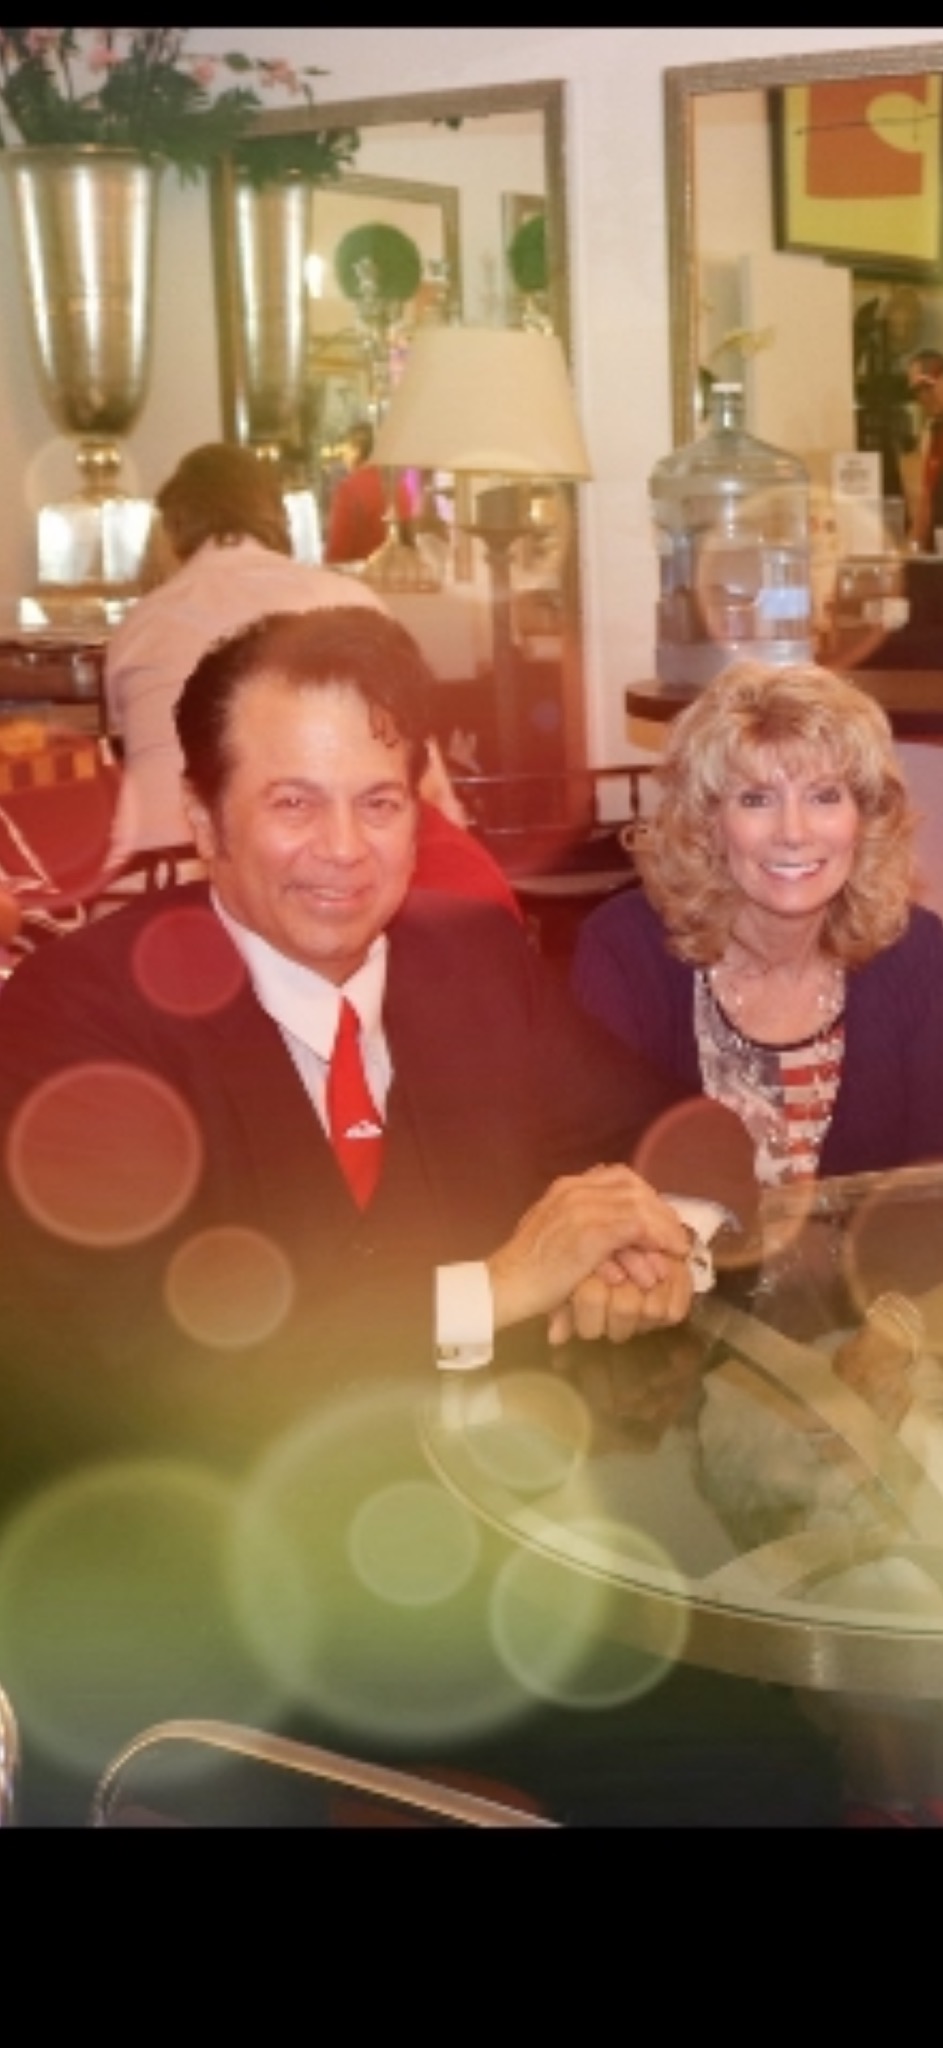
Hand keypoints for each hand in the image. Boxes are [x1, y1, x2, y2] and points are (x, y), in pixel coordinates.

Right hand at [487, 1163, 691, 1336]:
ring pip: (639, 1204)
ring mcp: (582, 1208)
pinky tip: (666, 1253)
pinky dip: (657, 1237)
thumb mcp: (556, 1234)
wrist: (505, 1284)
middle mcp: (575, 1189)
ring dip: (663, 1227)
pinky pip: (637, 1225)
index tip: (660, 1218)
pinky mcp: (590, 1232)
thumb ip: (582, 1222)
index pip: (618, 1176)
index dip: (645, 1195)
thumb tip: (619, 1232)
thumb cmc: (530, 1269)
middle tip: (675, 1234)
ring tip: (677, 1248)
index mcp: (566, 1187)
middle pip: (633, 1186)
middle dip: (660, 1209)